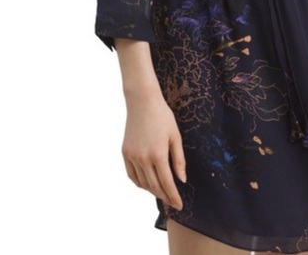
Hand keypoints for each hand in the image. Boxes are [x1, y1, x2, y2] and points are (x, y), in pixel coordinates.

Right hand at [121, 93, 186, 210]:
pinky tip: (147, 184)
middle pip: (154, 186)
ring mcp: (132, 156)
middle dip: (165, 196)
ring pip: (142, 183)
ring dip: (152, 191)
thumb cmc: (162, 116)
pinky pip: (131, 175)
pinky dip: (139, 183)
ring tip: (162, 192)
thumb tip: (182, 180)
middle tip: (173, 201)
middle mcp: (143, 158)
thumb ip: (179, 160)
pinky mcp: (125, 152)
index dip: (173, 197)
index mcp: (158, 154)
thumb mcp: (175, 137)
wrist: (142, 101)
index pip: (167, 184)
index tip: (179, 205)